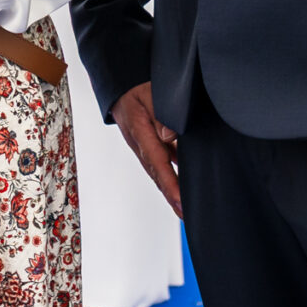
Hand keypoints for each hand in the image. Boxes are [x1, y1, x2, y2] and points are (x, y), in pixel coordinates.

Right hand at [112, 81, 180, 217]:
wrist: (120, 90)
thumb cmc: (135, 90)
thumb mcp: (150, 93)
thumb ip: (161, 112)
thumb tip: (169, 135)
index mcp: (140, 133)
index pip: (157, 162)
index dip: (170, 184)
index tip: (181, 201)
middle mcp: (140, 145)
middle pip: (157, 175)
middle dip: (171, 197)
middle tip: (186, 215)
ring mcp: (144, 147)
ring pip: (159, 173)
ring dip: (171, 191)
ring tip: (185, 210)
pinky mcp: (149, 146)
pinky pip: (161, 164)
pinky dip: (171, 178)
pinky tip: (184, 186)